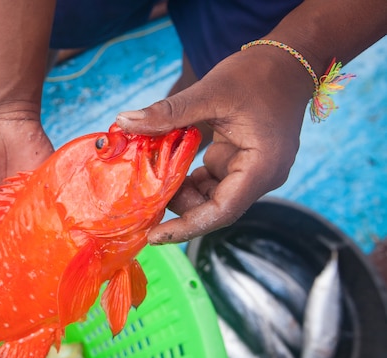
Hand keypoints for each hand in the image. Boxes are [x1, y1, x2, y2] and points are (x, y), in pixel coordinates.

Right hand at [0, 117, 53, 248]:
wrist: (0, 117)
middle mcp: (5, 216)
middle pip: (12, 246)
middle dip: (13, 256)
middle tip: (16, 273)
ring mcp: (29, 205)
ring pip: (34, 233)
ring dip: (33, 241)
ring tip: (35, 259)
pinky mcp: (50, 192)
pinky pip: (54, 212)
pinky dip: (54, 222)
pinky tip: (54, 236)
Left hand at [116, 45, 313, 243]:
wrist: (290, 62)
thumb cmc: (258, 74)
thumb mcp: (210, 91)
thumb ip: (168, 112)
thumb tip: (125, 121)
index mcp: (261, 167)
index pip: (221, 211)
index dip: (186, 227)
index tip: (155, 236)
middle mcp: (260, 177)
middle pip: (214, 207)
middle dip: (179, 205)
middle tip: (143, 199)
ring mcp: (251, 172)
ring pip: (210, 196)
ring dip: (182, 188)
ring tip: (153, 174)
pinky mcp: (241, 163)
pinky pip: (212, 181)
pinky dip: (189, 176)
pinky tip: (168, 164)